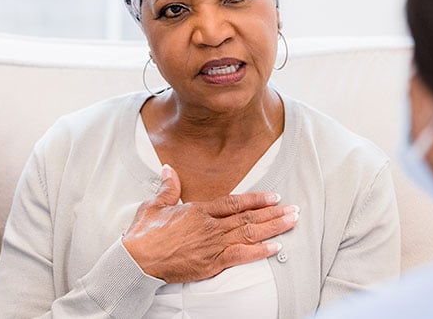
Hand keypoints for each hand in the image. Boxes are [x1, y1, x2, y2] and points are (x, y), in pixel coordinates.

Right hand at [122, 164, 299, 282]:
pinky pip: (241, 256)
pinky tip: (275, 248)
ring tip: (291, 222)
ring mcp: (212, 245)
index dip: (256, 199)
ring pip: (249, 234)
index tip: (274, 196)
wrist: (137, 259)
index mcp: (198, 211)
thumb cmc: (144, 234)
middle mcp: (210, 226)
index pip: (234, 203)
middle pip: (248, 218)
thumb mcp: (154, 205)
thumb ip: (167, 187)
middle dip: (274, 213)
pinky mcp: (211, 264)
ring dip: (273, 228)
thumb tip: (168, 168)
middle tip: (294, 209)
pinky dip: (259, 252)